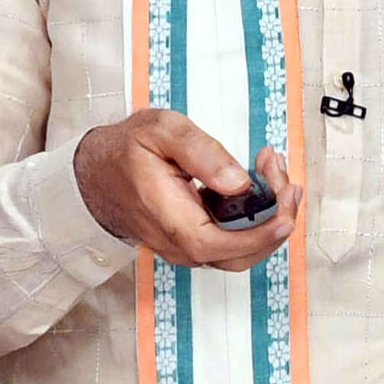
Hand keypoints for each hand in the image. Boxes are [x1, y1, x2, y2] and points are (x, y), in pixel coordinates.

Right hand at [74, 111, 303, 271]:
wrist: (97, 173)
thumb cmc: (127, 150)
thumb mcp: (161, 130)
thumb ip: (200, 151)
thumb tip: (238, 181)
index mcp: (168, 218)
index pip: (219, 244)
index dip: (259, 234)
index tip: (286, 213)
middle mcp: (178, 243)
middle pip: (239, 253)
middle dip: (274, 218)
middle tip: (282, 174)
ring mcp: (186, 247)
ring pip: (240, 249)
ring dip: (267, 216)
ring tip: (274, 171)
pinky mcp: (194, 242)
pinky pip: (231, 240)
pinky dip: (254, 216)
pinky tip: (260, 181)